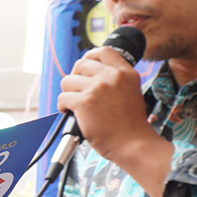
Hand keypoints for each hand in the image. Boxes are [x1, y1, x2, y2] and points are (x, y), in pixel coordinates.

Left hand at [58, 48, 170, 196]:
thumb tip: (88, 73)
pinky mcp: (85, 102)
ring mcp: (98, 88)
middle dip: (75, 79)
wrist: (134, 144)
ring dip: (68, 94)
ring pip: (67, 81)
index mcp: (126, 73)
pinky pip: (62, 97)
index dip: (89, 57)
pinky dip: (63, 107)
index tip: (83, 69)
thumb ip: (114, 80)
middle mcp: (113, 77)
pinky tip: (71, 114)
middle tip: (78, 93)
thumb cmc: (130, 125)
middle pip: (80, 65)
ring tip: (76, 106)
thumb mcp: (130, 92)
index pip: (103, 51)